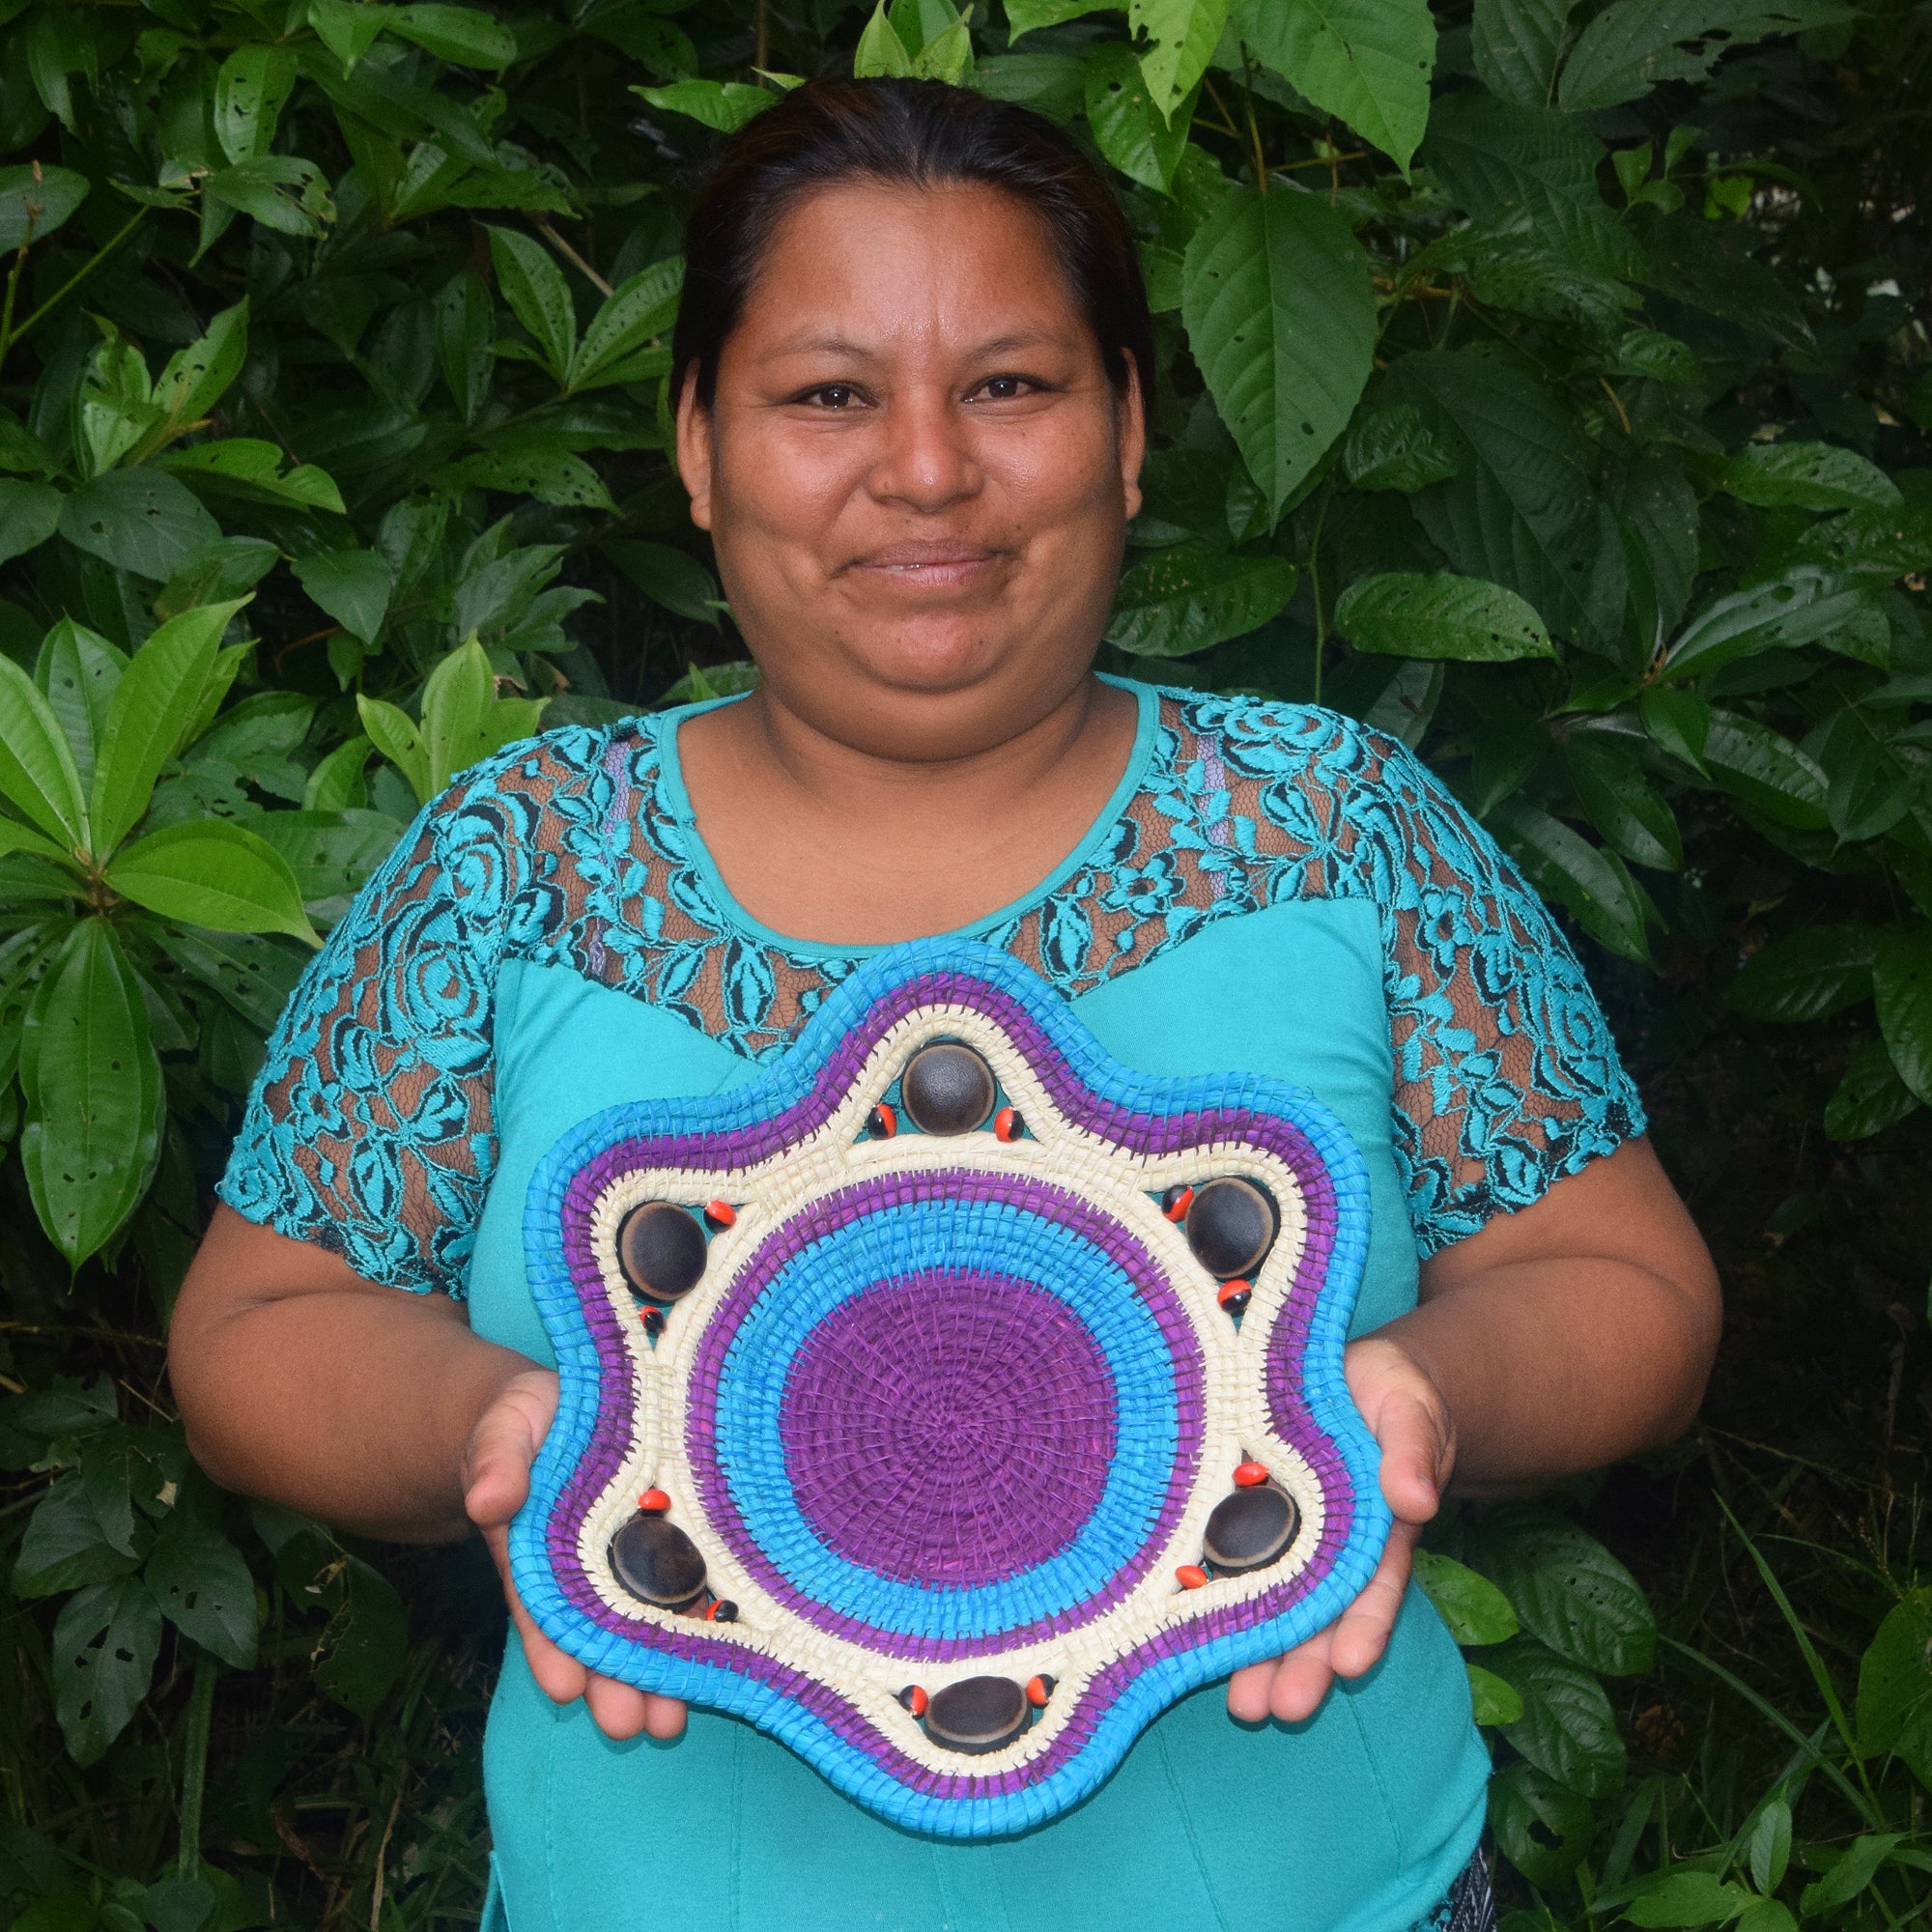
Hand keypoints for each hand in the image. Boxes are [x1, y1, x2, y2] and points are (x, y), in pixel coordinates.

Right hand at [462, 1368, 688, 1741]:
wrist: (575, 1401)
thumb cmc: (529, 1417)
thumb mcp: (506, 1429)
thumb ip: (496, 1461)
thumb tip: (487, 1501)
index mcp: (538, 1547)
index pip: (542, 1605)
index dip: (550, 1646)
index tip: (562, 1688)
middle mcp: (587, 1565)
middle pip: (598, 1629)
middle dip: (610, 1681)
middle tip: (626, 1728)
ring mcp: (635, 1555)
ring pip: (645, 1621)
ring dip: (654, 1674)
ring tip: (667, 1727)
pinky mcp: (677, 1538)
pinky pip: (689, 1585)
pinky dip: (697, 1625)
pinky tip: (717, 1668)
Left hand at [1225, 1334, 1453, 1725]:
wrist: (1342, 1367)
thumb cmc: (1389, 1393)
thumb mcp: (1409, 1411)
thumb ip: (1411, 1452)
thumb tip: (1418, 1501)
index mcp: (1377, 1529)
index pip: (1373, 1587)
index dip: (1363, 1627)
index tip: (1350, 1666)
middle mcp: (1327, 1545)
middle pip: (1317, 1612)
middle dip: (1303, 1664)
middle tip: (1281, 1709)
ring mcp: (1279, 1531)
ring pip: (1268, 1600)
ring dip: (1257, 1654)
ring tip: (1243, 1709)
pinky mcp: (1237, 1510)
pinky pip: (1223, 1557)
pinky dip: (1211, 1598)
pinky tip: (1188, 1637)